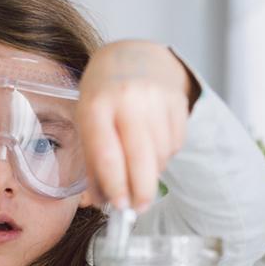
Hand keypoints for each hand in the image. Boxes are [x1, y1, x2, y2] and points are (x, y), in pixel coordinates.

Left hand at [74, 40, 194, 211]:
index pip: (107, 155)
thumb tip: (99, 201)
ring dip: (152, 171)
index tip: (120, 207)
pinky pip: (176, 143)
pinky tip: (153, 143)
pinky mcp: (177, 100)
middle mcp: (126, 100)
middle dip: (141, 191)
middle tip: (139, 208)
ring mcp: (155, 98)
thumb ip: (92, 162)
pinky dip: (165, 154)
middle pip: (140, 159)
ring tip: (140, 165)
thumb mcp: (87, 121)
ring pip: (160, 154)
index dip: (115, 186)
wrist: (133, 56)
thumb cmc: (103, 95)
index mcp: (96, 106)